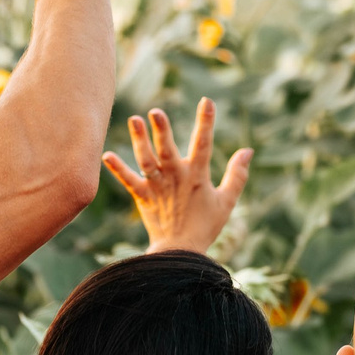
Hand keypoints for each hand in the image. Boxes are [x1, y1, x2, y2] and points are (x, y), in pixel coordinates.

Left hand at [105, 98, 251, 253]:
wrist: (180, 253)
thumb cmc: (206, 226)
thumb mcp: (227, 201)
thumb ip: (237, 175)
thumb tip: (247, 151)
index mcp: (197, 176)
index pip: (203, 144)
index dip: (205, 122)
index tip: (206, 101)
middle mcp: (175, 178)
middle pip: (167, 149)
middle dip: (162, 130)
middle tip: (155, 111)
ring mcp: (158, 187)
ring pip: (147, 160)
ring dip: (140, 140)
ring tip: (134, 120)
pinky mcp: (143, 196)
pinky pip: (128, 180)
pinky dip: (118, 168)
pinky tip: (106, 155)